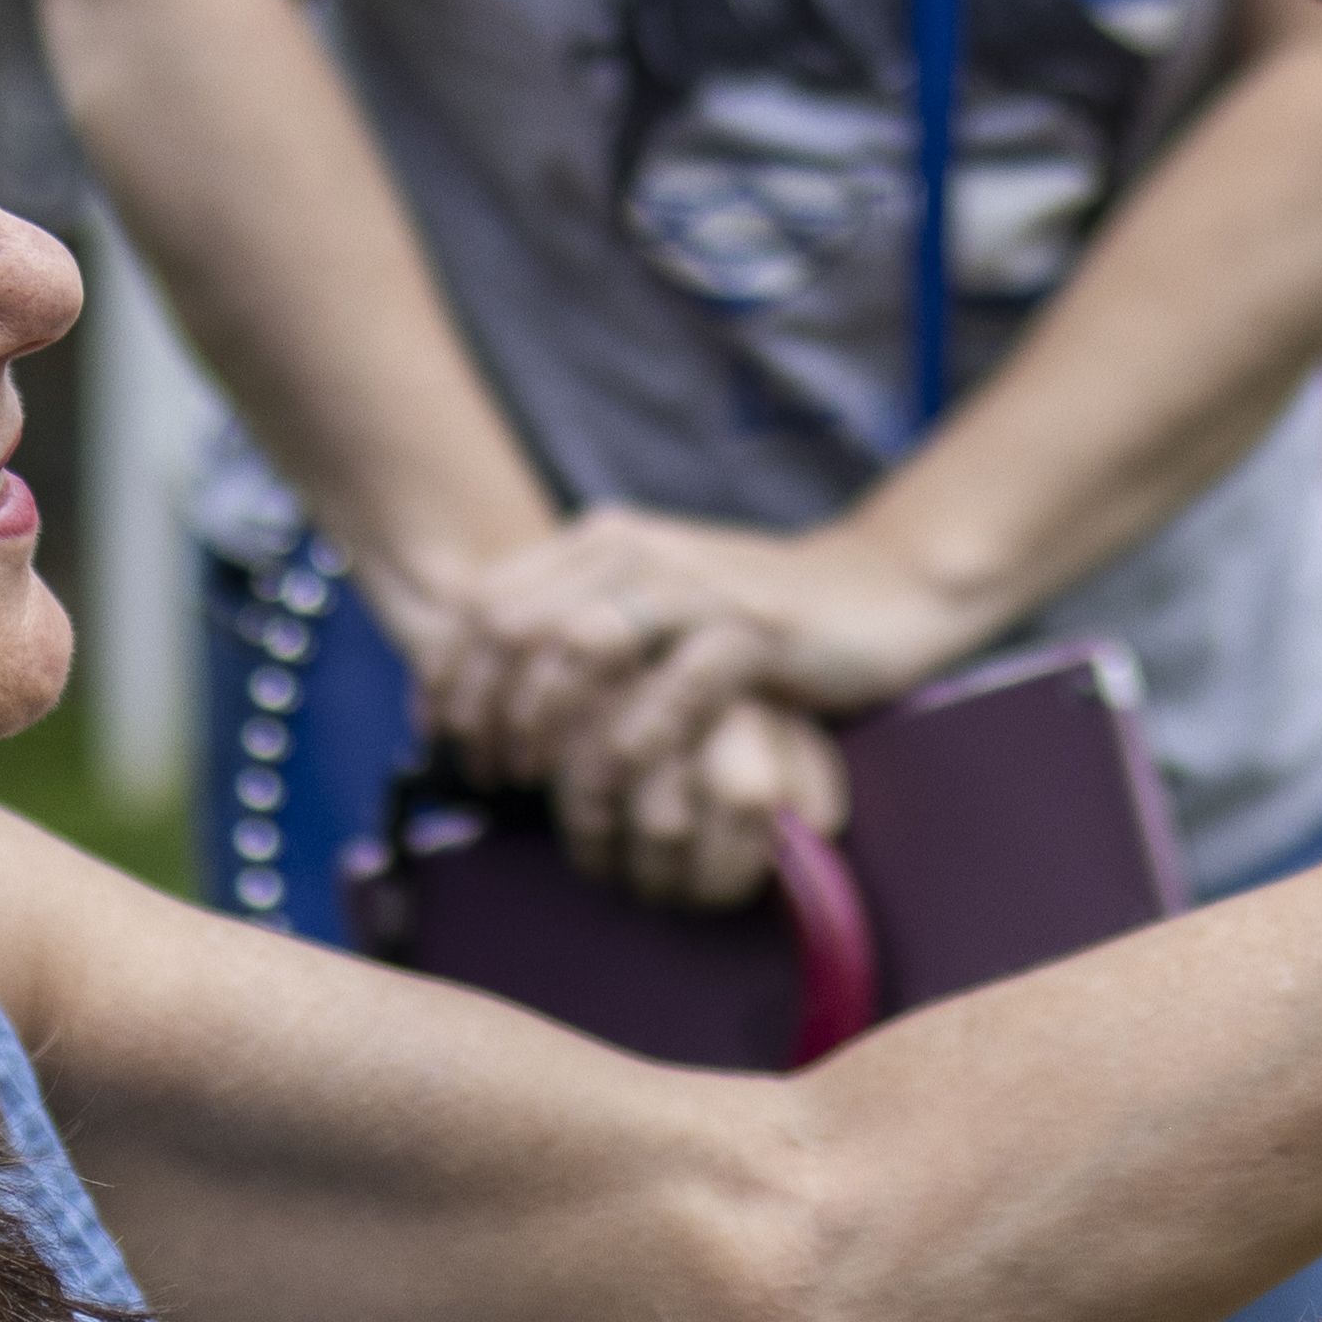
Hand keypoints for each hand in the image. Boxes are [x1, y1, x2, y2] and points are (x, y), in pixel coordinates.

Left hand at [406, 508, 976, 910]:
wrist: (880, 592)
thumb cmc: (753, 621)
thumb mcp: (655, 611)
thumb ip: (580, 626)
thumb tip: (486, 689)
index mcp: (602, 540)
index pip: (486, 600)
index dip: (447, 674)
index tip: (441, 739)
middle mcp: (639, 550)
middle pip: (517, 626)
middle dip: (486, 709)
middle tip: (489, 774)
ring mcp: (696, 586)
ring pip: (581, 647)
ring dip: (546, 723)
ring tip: (541, 781)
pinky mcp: (753, 629)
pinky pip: (673, 684)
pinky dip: (636, 736)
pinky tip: (626, 775)